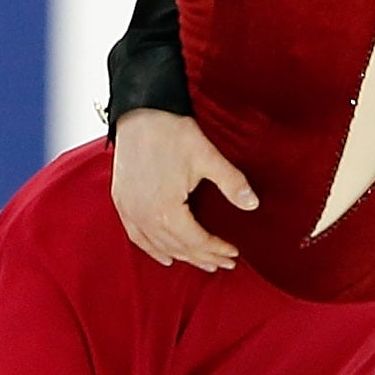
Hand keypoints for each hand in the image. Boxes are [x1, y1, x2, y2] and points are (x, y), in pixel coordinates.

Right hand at [109, 109, 257, 269]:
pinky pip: (137, 237)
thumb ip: (232, 183)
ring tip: (202, 262)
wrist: (140, 112)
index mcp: (167, 211)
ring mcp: (130, 211)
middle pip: (179, 248)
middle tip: (224, 263)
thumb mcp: (207, 157)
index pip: (197, 242)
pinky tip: (165, 256)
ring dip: (182, 257)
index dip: (217, 250)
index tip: (234, 253)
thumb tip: (252, 204)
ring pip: (159, 246)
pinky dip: (152, 249)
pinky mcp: (121, 203)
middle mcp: (145, 217)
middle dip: (204, 257)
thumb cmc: (171, 132)